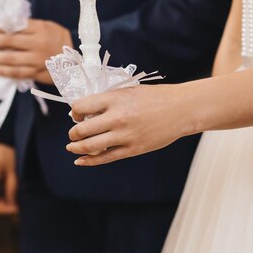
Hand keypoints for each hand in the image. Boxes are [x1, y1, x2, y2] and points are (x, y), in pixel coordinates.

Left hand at [0, 19, 72, 84]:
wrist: (75, 60)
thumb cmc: (57, 40)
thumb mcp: (46, 26)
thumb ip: (28, 26)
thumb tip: (4, 27)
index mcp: (41, 29)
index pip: (15, 26)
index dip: (0, 28)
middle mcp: (38, 44)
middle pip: (10, 42)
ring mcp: (37, 60)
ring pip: (10, 59)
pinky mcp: (36, 73)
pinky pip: (16, 73)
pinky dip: (2, 71)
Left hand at [66, 84, 195, 165]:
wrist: (180, 109)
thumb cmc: (154, 97)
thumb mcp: (127, 91)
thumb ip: (108, 100)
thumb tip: (88, 110)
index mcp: (114, 99)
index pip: (80, 107)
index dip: (75, 112)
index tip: (77, 114)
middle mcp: (116, 118)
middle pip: (81, 130)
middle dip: (73, 133)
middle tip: (74, 132)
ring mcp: (124, 135)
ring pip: (90, 146)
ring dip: (76, 147)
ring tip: (72, 146)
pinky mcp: (132, 149)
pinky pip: (105, 158)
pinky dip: (89, 161)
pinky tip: (80, 161)